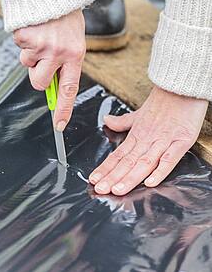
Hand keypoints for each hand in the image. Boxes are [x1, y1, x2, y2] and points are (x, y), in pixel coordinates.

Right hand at [13, 10, 85, 130]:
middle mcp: (58, 52)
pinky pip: (19, 47)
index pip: (69, 89)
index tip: (59, 125)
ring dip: (31, 54)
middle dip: (37, 76)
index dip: (63, 109)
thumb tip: (55, 87)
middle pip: (39, 83)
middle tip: (42, 60)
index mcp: (75, 55)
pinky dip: (24, 40)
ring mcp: (40, 45)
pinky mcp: (25, 36)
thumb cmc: (67, 17)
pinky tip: (35, 28)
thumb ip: (66, 63)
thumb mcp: (75, 41)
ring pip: (27, 64)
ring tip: (42, 36)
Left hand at [89, 86, 207, 195]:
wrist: (182, 87)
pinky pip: (169, 158)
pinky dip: (160, 170)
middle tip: (100, 189)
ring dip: (130, 177)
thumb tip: (106, 121)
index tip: (94, 180)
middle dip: (113, 177)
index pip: (118, 155)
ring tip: (118, 190)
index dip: (106, 168)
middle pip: (128, 162)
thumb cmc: (163, 102)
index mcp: (138, 134)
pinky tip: (150, 182)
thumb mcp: (139, 113)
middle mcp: (148, 139)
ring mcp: (164, 141)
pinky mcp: (181, 141)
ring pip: (144, 162)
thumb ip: (123, 121)